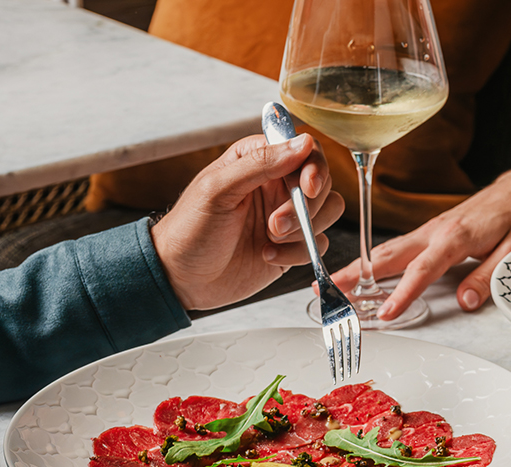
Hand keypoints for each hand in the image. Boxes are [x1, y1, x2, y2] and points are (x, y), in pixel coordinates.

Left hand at [150, 133, 345, 310]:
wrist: (182, 279)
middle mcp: (275, 185)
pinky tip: (266, 255)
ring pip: (327, 213)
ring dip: (304, 230)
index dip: (313, 169)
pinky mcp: (292, 246)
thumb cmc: (189, 230)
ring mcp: (286, 216)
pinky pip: (318, 245)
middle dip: (304, 207)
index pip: (304, 151)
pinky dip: (297, 253)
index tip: (307, 188)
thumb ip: (261, 163)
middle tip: (274, 224)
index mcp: (256, 161)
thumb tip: (302, 143)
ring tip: (269, 238)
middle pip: (322, 184)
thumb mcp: (219, 189)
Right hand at [331, 157, 510, 321]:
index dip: (402, 294)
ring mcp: (430, 230)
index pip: (423, 270)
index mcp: (455, 236)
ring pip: (387, 250)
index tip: (385, 314)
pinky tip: (362, 275)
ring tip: (330, 286)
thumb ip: (488, 277)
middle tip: (326, 292)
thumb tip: (464, 301)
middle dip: (355, 275)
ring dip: (358, 269)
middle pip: (389, 256)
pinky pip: (397, 248)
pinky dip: (375, 262)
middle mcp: (436, 231)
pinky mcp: (430, 232)